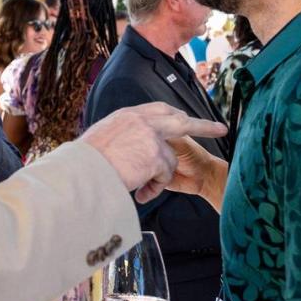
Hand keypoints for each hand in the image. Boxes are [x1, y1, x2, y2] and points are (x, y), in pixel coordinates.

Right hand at [79, 102, 225, 202]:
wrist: (81, 171)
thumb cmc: (84, 162)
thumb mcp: (102, 139)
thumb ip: (121, 138)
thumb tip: (128, 148)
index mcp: (127, 115)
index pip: (158, 109)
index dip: (174, 115)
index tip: (185, 117)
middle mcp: (141, 120)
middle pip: (180, 119)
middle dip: (202, 125)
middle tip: (220, 129)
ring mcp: (150, 136)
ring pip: (169, 159)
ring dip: (159, 177)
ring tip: (139, 187)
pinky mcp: (155, 154)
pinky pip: (164, 176)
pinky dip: (155, 187)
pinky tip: (139, 191)